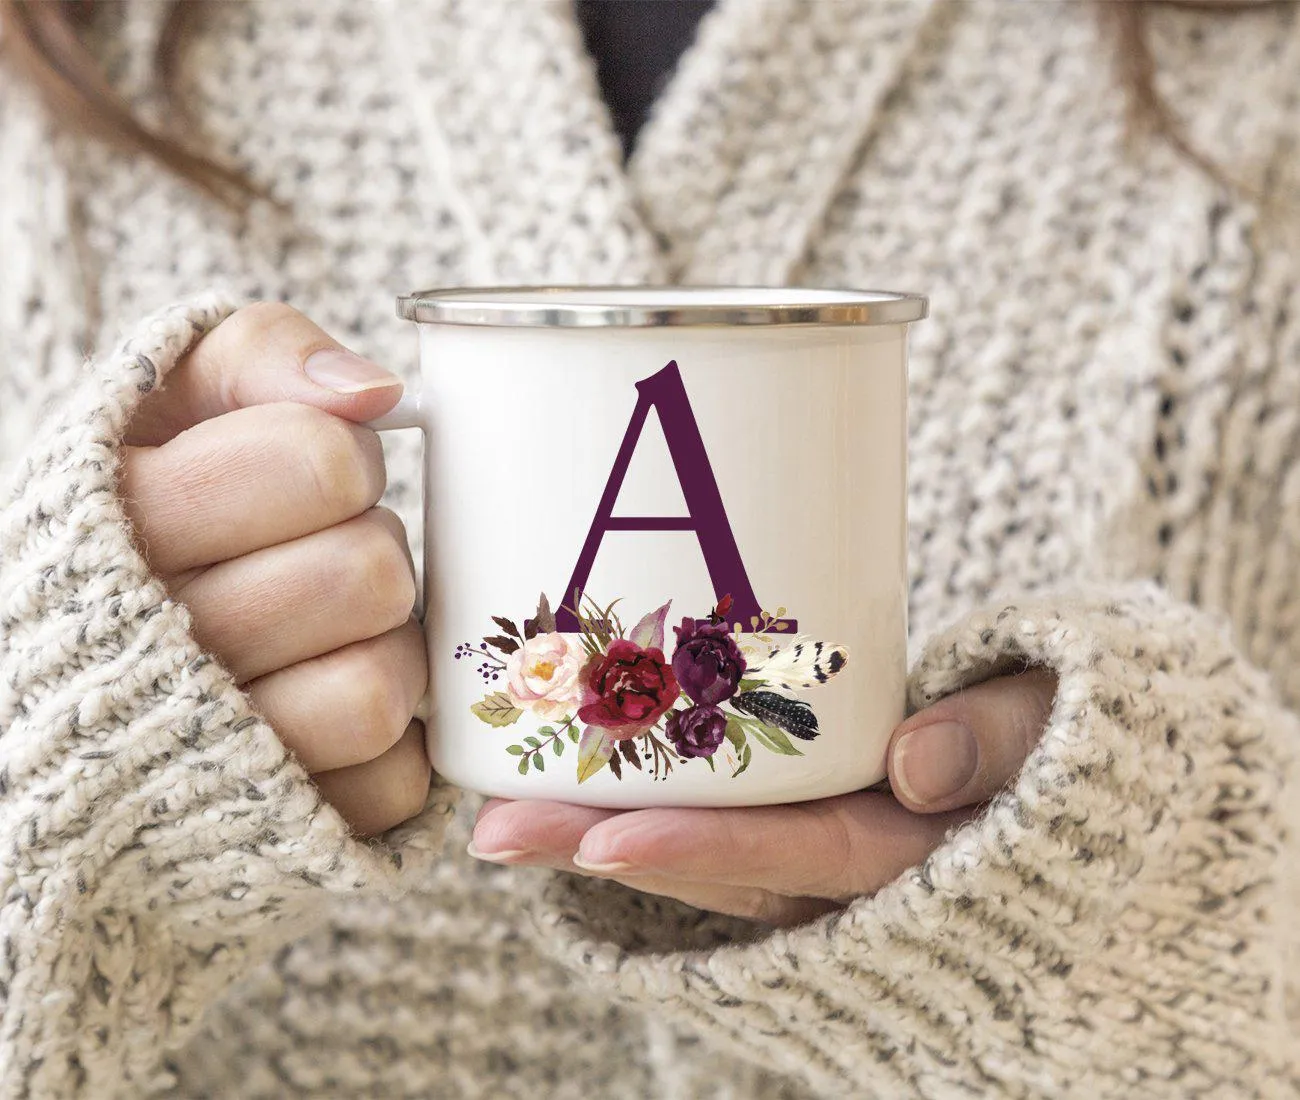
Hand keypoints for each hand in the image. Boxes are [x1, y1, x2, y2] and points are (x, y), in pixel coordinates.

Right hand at [119, 303, 430, 835]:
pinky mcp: (274, 836)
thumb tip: (371, 392)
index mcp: (107, 526)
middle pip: (366, 573)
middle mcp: (142, 657)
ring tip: (328, 639)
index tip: (310, 477)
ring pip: (378, 689)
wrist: (74, 690)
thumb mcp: (166, 403)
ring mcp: (206, 764)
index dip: (342, 460)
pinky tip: (327, 714)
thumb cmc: (145, 522)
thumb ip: (257, 357)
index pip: (317, 461)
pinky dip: (389, 747)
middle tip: (319, 559)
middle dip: (369, 551)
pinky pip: (394, 783)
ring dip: (383, 651)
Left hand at [469, 669, 1056, 924]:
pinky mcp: (806, 809)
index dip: (702, 852)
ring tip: (497, 810)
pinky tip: (566, 777)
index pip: (798, 855)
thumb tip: (919, 764)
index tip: (602, 837)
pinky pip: (717, 817)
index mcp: (914, 846)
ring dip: (597, 832)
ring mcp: (822, 840)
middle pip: (716, 865)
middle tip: (493, 828)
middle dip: (604, 849)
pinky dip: (643, 804)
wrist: (1077, 762)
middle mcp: (854, 861)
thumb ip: (1006, 736)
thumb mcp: (1066, 729)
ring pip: (701, 848)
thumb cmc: (1070, 731)